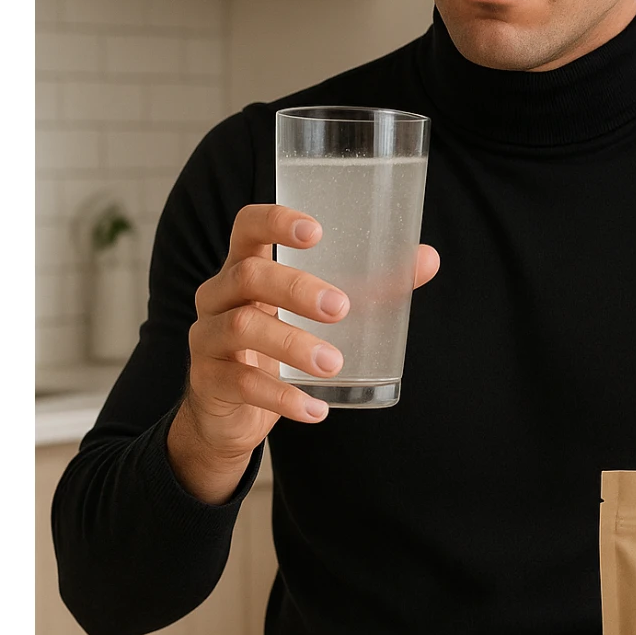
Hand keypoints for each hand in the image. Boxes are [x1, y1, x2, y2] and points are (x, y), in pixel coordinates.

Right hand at [168, 203, 438, 502]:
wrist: (229, 413)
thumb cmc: (278, 345)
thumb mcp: (316, 313)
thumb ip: (371, 286)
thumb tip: (429, 259)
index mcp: (245, 267)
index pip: (246, 226)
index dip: (274, 221)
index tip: (315, 231)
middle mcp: (218, 295)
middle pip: (248, 276)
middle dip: (296, 288)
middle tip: (341, 308)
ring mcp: (207, 337)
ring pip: (242, 328)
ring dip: (293, 345)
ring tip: (333, 364)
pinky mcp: (209, 381)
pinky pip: (242, 384)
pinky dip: (282, 398)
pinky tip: (315, 409)